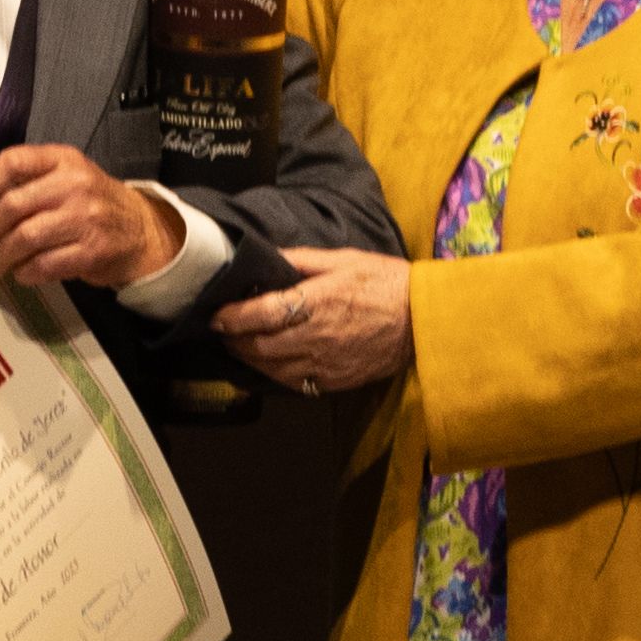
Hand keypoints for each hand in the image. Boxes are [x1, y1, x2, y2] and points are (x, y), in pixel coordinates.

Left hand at [0, 145, 183, 289]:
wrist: (141, 230)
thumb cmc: (90, 203)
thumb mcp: (66, 177)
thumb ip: (27, 182)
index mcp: (62, 159)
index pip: (13, 162)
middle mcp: (74, 184)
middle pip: (13, 206)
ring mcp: (86, 217)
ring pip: (25, 237)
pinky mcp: (93, 250)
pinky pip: (45, 264)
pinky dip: (25, 272)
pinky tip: (19, 274)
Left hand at [211, 247, 412, 397]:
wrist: (423, 321)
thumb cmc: (385, 283)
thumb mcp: (344, 259)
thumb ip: (302, 260)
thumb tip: (269, 257)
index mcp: (317, 301)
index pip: (260, 314)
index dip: (231, 316)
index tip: (216, 314)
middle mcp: (316, 336)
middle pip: (259, 346)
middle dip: (234, 339)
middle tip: (223, 330)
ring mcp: (325, 363)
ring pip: (272, 368)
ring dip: (249, 359)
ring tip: (240, 345)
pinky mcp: (335, 380)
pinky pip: (294, 383)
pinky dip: (274, 374)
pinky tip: (269, 362)